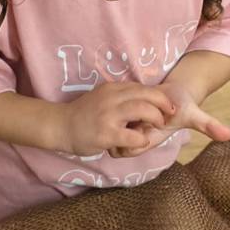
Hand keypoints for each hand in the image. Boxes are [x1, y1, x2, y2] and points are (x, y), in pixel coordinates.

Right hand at [61, 82, 175, 156]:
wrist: (59, 126)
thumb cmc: (83, 114)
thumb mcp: (102, 98)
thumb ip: (119, 97)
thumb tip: (139, 100)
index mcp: (112, 89)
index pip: (142, 87)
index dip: (158, 96)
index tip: (166, 105)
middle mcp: (112, 98)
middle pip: (147, 94)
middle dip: (163, 103)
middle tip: (170, 114)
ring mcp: (108, 116)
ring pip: (142, 110)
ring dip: (156, 118)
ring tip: (158, 126)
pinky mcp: (105, 134)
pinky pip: (132, 137)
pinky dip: (141, 140)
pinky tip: (141, 141)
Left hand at [109, 81, 229, 157]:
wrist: (174, 91)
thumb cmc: (184, 104)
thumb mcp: (195, 115)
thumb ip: (209, 126)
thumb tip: (229, 136)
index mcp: (147, 139)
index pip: (130, 149)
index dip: (135, 137)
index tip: (147, 125)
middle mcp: (135, 136)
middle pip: (116, 142)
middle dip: (124, 128)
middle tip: (137, 116)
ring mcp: (127, 126)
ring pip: (111, 129)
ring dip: (118, 118)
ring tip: (132, 109)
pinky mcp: (122, 114)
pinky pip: (110, 114)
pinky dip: (116, 107)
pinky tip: (126, 102)